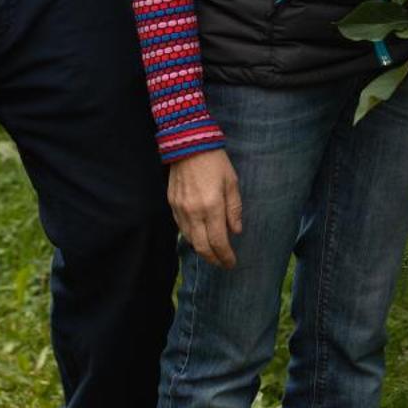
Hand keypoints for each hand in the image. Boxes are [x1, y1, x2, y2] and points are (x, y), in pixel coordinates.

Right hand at [169, 149, 243, 268]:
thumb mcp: (232, 183)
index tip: (231, 263)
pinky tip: (198, 237)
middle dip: (213, 259)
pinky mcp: (172, 203)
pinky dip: (190, 237)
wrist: (189, 143)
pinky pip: (181, 227)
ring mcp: (180, 208)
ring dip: (201, 250)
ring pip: (189, 239)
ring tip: (212, 253)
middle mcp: (194, 212)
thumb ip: (234, 209)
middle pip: (202, 246)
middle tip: (222, 263)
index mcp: (212, 207)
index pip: (218, 241)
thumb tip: (236, 231)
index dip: (226, 256)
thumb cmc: (215, 162)